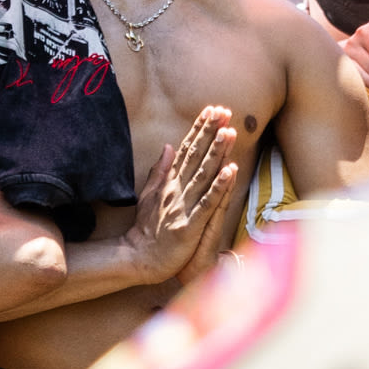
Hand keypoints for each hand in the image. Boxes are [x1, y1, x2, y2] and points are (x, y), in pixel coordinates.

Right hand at [122, 105, 237, 283]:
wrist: (139, 259)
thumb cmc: (148, 230)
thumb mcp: (150, 195)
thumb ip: (160, 171)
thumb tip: (168, 146)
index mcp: (169, 183)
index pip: (186, 151)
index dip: (200, 129)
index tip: (212, 110)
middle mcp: (176, 191)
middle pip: (196, 157)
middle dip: (210, 133)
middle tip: (224, 111)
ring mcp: (182, 207)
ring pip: (203, 175)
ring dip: (216, 153)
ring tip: (229, 132)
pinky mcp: (188, 226)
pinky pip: (206, 203)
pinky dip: (219, 187)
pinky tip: (230, 170)